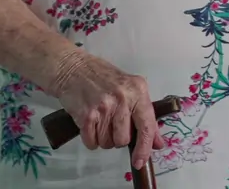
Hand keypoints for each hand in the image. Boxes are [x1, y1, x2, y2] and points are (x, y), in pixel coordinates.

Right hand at [53, 50, 164, 168]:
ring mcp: (104, 107)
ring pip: (107, 143)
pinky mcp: (86, 116)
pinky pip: (92, 143)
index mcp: (138, 90)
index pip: (146, 126)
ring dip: (103, 138)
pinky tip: (89, 123)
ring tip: (99, 119)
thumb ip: (145, 115)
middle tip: (111, 123)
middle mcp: (122, 99)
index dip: (144, 148)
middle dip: (117, 137)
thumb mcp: (129, 88)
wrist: (71, 68)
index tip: (140, 161)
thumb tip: (157, 143)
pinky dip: (90, 138)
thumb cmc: (101, 77)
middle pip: (124, 140)